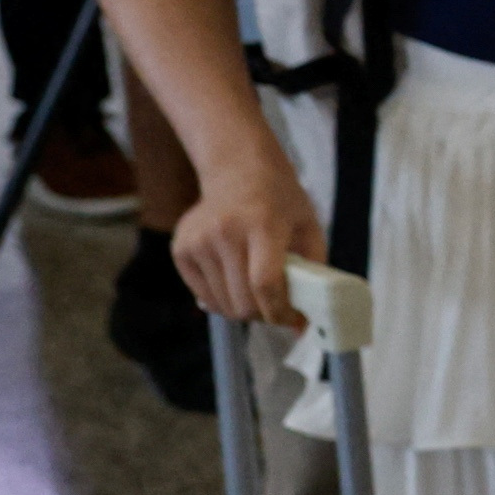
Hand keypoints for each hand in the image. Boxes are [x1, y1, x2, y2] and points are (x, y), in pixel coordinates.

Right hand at [175, 152, 327, 329]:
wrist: (238, 171)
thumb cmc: (280, 202)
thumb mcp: (308, 227)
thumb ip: (313, 272)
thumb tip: (305, 323)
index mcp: (263, 225)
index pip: (266, 283)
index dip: (279, 312)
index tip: (292, 320)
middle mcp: (226, 232)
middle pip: (242, 300)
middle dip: (263, 315)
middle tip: (276, 308)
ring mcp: (198, 241)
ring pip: (221, 304)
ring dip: (242, 309)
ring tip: (257, 294)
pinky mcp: (181, 249)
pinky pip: (203, 295)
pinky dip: (222, 300)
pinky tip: (235, 283)